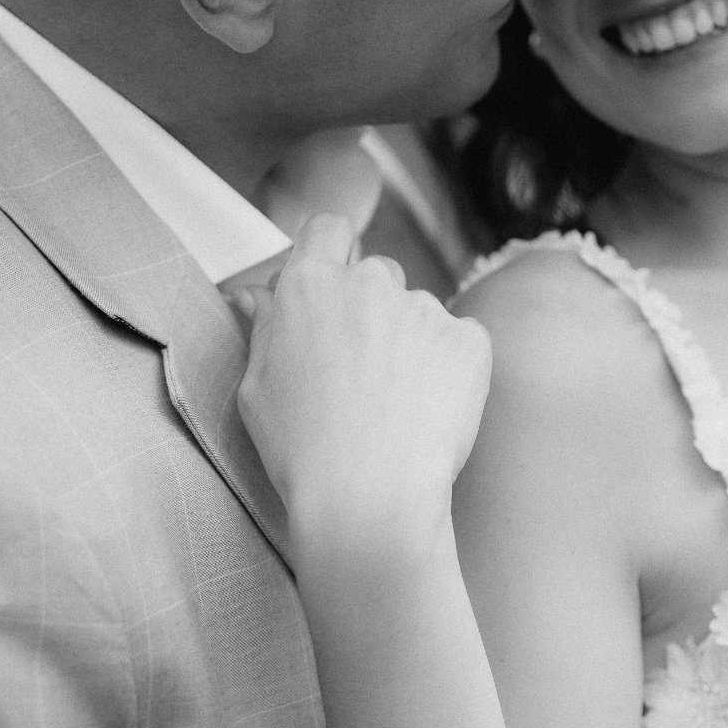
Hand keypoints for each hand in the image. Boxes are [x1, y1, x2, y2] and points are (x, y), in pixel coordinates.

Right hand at [236, 213, 491, 565]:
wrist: (370, 498)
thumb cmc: (303, 451)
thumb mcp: (257, 387)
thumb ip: (266, 327)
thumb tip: (260, 295)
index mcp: (310, 285)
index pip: (329, 230)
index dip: (333, 253)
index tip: (336, 285)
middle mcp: (370, 283)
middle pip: (378, 274)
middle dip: (373, 308)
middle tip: (363, 370)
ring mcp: (425, 308)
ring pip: (420, 312)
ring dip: (411, 342)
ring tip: (395, 405)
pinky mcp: (470, 339)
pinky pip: (460, 341)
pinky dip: (450, 368)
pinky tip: (428, 410)